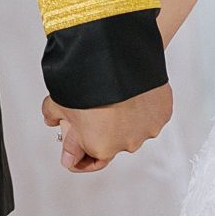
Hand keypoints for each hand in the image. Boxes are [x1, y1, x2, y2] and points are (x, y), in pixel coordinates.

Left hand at [39, 83, 173, 172]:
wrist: (116, 54)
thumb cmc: (87, 81)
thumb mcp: (59, 101)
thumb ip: (54, 117)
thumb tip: (52, 120)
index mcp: (100, 147)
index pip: (89, 161)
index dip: (79, 152)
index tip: (76, 144)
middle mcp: (126, 143)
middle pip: (113, 142)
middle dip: (103, 130)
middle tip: (94, 110)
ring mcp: (147, 128)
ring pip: (134, 128)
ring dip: (126, 118)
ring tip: (115, 97)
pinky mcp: (162, 112)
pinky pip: (151, 114)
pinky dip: (143, 107)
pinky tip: (132, 91)